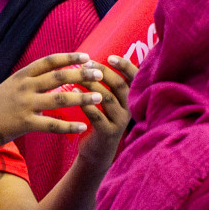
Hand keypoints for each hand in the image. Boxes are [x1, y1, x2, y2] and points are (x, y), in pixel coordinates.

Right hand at [0, 53, 106, 147]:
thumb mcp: (10, 87)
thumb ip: (30, 81)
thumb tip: (52, 75)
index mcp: (21, 75)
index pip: (49, 61)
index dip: (69, 57)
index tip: (87, 56)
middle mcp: (24, 87)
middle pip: (58, 76)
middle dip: (81, 73)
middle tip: (100, 73)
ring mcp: (24, 105)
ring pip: (60, 98)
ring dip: (82, 97)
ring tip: (99, 97)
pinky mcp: (24, 123)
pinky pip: (52, 124)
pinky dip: (69, 126)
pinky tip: (83, 126)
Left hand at [74, 55, 135, 170]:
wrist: (97, 152)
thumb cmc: (101, 121)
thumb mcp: (109, 103)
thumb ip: (108, 85)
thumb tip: (95, 62)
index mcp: (131, 99)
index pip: (134, 79)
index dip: (125, 66)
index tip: (110, 57)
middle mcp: (129, 109)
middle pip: (119, 85)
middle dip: (102, 72)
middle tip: (86, 64)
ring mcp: (120, 122)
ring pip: (107, 98)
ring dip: (91, 85)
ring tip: (77, 76)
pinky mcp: (108, 132)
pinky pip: (96, 115)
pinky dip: (84, 102)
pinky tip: (73, 92)